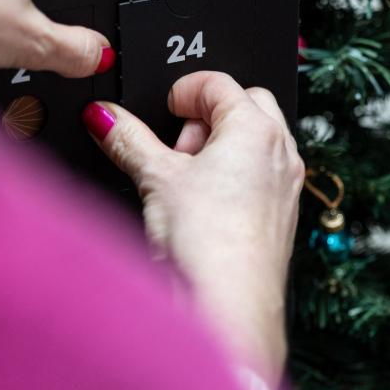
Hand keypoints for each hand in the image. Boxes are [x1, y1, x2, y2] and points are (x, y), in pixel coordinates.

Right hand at [82, 72, 303, 385]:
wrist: (231, 307)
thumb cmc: (207, 243)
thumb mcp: (156, 178)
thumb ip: (127, 138)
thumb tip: (104, 116)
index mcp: (255, 128)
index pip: (219, 83)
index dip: (184, 90)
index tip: (164, 107)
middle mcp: (280, 151)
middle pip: (246, 104)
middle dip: (206, 116)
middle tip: (175, 146)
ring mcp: (285, 184)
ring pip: (256, 140)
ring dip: (220, 144)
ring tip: (185, 177)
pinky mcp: (281, 214)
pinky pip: (261, 174)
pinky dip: (233, 174)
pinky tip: (203, 204)